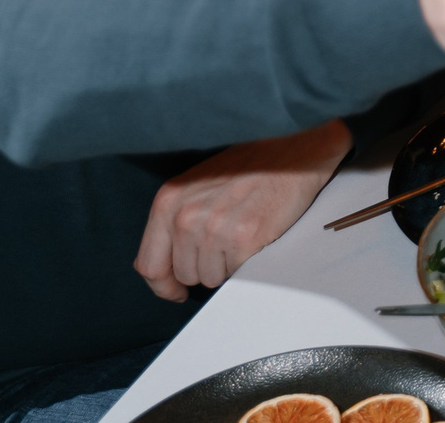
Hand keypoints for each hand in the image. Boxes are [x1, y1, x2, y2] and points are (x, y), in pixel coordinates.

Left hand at [132, 119, 352, 302]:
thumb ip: (173, 221)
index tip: (176, 291)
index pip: (149, 264)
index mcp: (168, 201)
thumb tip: (154, 267)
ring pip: (210, 278)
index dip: (163, 286)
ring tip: (243, 235)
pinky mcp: (243, 239)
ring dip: (227, 266)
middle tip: (226, 243)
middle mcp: (186, 216)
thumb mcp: (197, 185)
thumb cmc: (249, 168)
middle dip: (203, 268)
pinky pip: (236, 274)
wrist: (295, 154)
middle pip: (184, 275)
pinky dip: (247, 263)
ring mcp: (214, 229)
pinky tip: (256, 237)